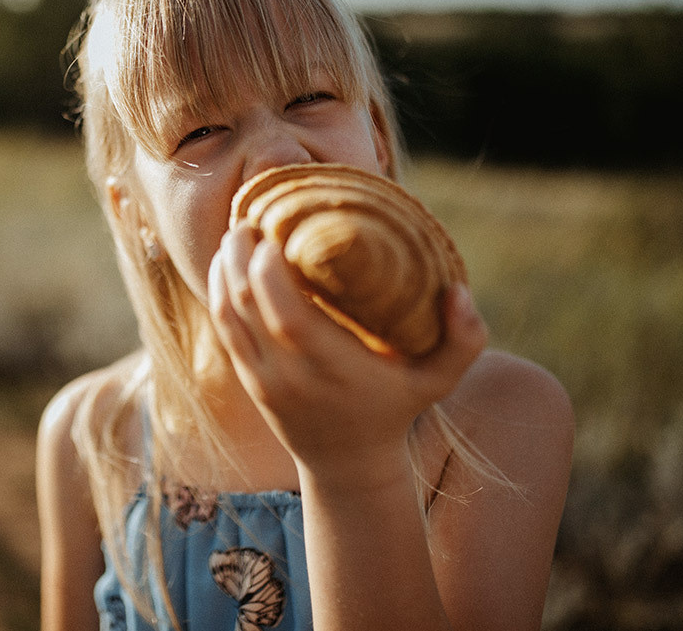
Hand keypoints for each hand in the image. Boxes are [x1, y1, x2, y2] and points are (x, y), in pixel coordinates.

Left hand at [208, 224, 487, 486]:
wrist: (347, 464)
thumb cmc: (395, 409)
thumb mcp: (438, 380)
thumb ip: (464, 339)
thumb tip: (458, 291)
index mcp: (332, 368)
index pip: (287, 317)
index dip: (269, 271)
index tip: (277, 233)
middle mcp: (288, 375)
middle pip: (247, 305)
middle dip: (241, 255)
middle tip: (253, 219)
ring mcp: (261, 379)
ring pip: (226, 312)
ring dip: (224, 267)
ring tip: (239, 231)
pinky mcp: (246, 379)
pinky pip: (222, 327)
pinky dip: (218, 289)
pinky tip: (226, 261)